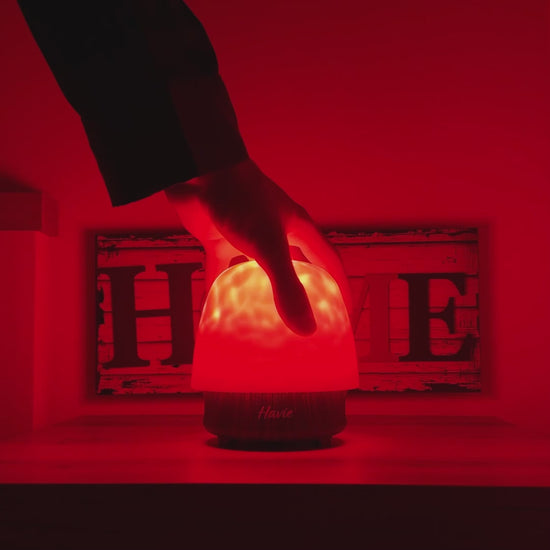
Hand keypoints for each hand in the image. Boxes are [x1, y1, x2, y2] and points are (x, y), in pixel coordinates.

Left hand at [165, 159, 350, 335]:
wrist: (199, 170)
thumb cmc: (240, 200)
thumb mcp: (269, 247)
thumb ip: (287, 287)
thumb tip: (306, 329)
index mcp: (298, 229)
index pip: (329, 261)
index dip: (339, 286)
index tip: (342, 312)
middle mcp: (276, 232)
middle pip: (297, 267)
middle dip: (302, 292)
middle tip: (304, 319)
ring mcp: (247, 235)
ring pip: (259, 271)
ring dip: (261, 293)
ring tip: (263, 320)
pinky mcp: (220, 238)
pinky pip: (221, 269)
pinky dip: (219, 287)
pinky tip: (216, 308)